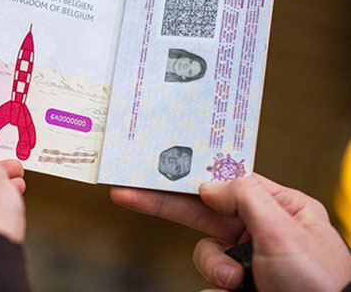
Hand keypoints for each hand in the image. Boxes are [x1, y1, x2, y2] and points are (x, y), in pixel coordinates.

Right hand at [110, 174, 350, 291]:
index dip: (188, 176)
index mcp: (278, 207)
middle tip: (128, 194)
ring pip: (205, 253)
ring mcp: (248, 260)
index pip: (223, 183)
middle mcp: (261, 231)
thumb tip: (209, 186)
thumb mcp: (284, 229)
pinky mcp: (238, 286)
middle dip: (166, 206)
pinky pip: (209, 281)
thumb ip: (245, 196)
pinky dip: (216, 290)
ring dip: (214, 269)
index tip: (157, 170)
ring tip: (235, 283)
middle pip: (202, 212)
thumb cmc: (322, 284)